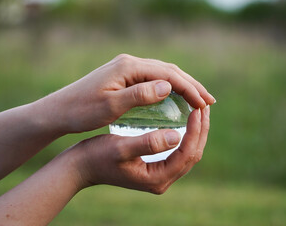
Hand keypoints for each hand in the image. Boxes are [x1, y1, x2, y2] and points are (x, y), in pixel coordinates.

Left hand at [34, 54, 214, 133]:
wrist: (58, 110)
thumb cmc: (81, 111)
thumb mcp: (109, 106)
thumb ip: (139, 95)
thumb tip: (168, 87)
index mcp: (128, 67)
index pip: (167, 75)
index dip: (189, 89)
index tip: (205, 104)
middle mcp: (129, 63)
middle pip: (169, 71)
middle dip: (191, 85)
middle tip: (210, 101)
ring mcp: (126, 68)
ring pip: (162, 73)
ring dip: (182, 85)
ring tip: (199, 99)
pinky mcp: (124, 76)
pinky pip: (153, 78)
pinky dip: (169, 87)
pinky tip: (175, 96)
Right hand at [71, 105, 209, 193]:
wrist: (81, 167)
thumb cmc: (97, 156)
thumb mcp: (121, 148)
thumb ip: (148, 143)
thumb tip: (177, 136)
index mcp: (157, 178)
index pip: (187, 153)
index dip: (195, 130)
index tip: (197, 108)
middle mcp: (162, 180)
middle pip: (193, 154)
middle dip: (201, 129)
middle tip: (204, 105)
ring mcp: (160, 174)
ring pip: (188, 152)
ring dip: (196, 131)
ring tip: (199, 109)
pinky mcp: (156, 166)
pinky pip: (179, 150)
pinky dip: (186, 134)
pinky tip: (185, 118)